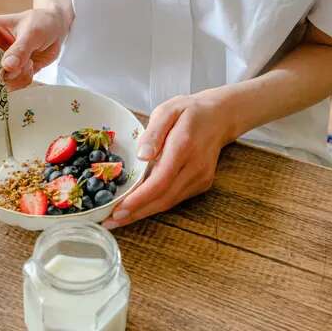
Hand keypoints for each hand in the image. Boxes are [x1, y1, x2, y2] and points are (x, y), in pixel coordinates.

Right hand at [0, 8, 69, 92]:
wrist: (54, 28)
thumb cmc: (41, 22)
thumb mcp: (33, 32)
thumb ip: (20, 50)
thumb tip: (6, 67)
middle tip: (19, 70)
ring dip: (15, 78)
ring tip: (29, 62)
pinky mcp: (5, 73)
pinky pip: (8, 87)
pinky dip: (21, 81)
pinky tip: (30, 66)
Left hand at [102, 93, 235, 228]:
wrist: (220, 116)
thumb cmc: (189, 111)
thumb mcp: (167, 110)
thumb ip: (153, 132)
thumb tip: (142, 156)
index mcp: (184, 146)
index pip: (160, 180)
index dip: (139, 198)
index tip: (118, 208)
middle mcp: (195, 166)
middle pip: (164, 198)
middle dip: (136, 212)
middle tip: (111, 221)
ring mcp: (201, 177)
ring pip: (169, 202)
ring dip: (143, 213)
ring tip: (119, 219)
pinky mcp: (202, 183)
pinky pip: (176, 198)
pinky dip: (155, 205)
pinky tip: (138, 208)